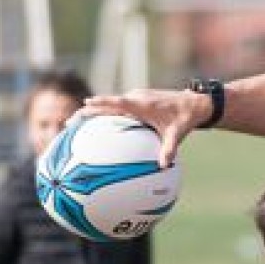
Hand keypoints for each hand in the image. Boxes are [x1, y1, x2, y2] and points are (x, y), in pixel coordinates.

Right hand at [82, 87, 209, 165]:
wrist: (194, 104)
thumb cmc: (185, 119)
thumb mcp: (177, 134)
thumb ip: (169, 148)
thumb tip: (164, 166)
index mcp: (142, 105)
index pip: (117, 103)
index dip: (101, 103)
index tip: (84, 104)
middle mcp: (136, 98)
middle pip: (106, 104)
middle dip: (88, 111)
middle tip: (70, 122)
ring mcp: (136, 98)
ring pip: (111, 104)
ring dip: (94, 111)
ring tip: (77, 123)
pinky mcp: (138, 100)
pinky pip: (118, 106)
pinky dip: (106, 112)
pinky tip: (99, 125)